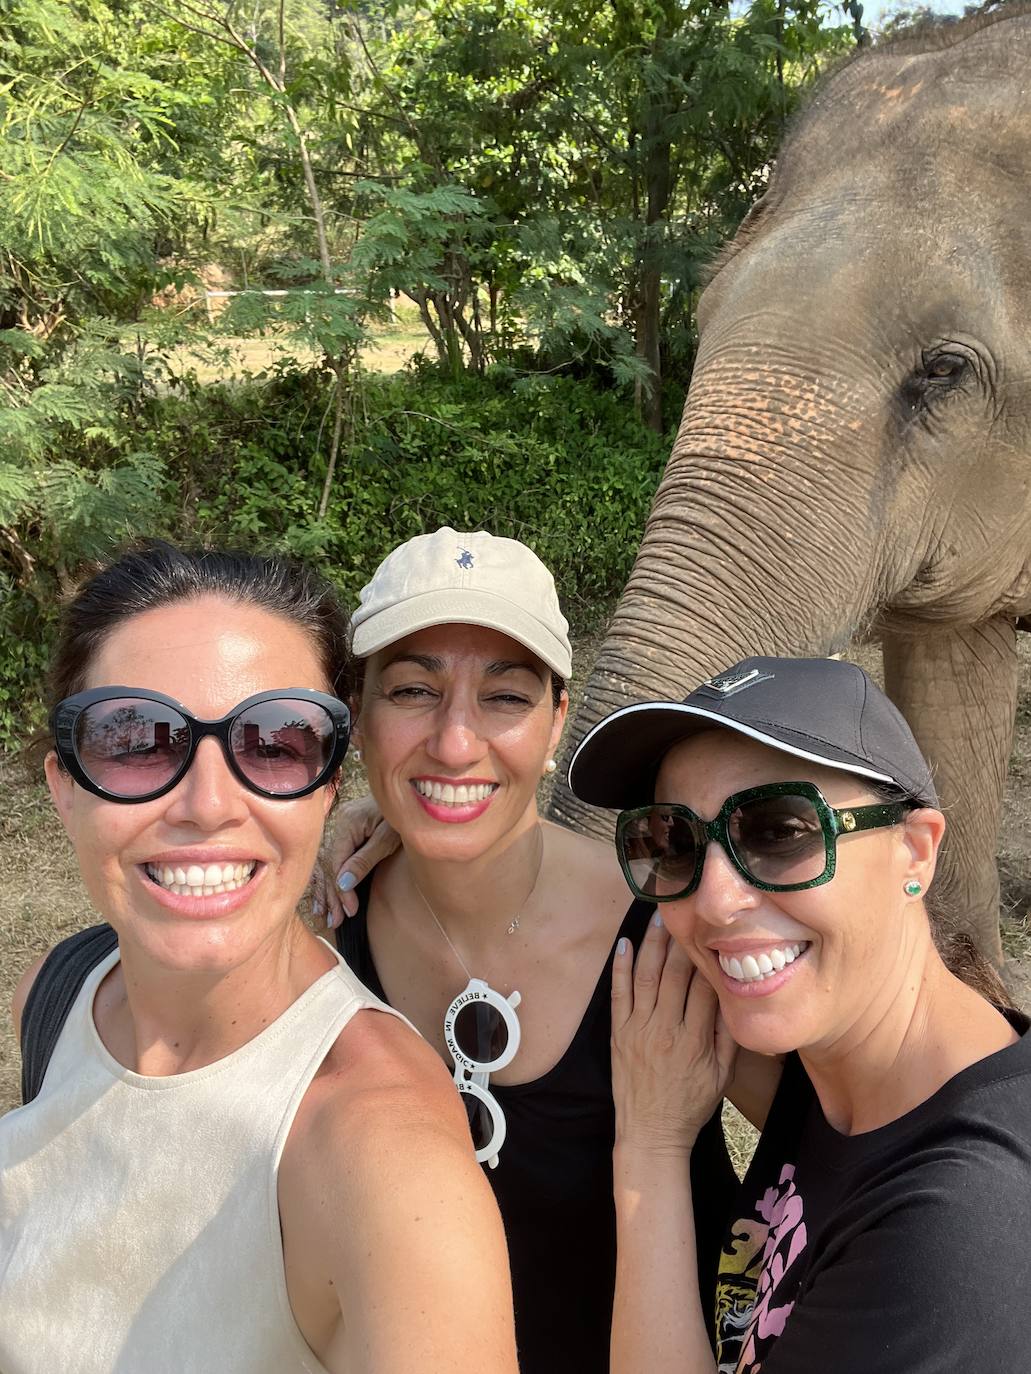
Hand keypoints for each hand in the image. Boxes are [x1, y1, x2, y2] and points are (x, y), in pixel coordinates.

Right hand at [311, 794, 399, 927]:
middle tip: (337, 921)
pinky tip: (325, 897)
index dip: (341, 889)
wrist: (415, 794)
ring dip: (327, 890)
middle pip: (329, 865)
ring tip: (328, 916)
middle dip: (332, 895)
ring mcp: (341, 825)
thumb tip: (343, 883)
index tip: (349, 911)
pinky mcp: (347, 831)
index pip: (337, 862)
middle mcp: (339, 822)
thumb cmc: (405, 816)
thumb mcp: (387, 839)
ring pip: (328, 863)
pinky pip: (334, 857)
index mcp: (347, 822)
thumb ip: (364, 860)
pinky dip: (330, 878)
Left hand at [611, 914, 736, 1159]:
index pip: (705, 987)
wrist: (651, 1133)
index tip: (715, 932)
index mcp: (696, 1040)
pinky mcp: (618, 1033)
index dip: (710, 957)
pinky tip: (625, 943)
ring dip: (653, 944)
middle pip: (675, 975)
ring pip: (646, 977)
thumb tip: (739, 1000)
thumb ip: (730, 1037)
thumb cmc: (690, 1104)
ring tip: (659, 916)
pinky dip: (621, 967)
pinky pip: (618, 994)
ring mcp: (639, 1029)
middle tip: (688, 912)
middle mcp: (667, 1030)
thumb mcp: (722, 1076)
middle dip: (682, 940)